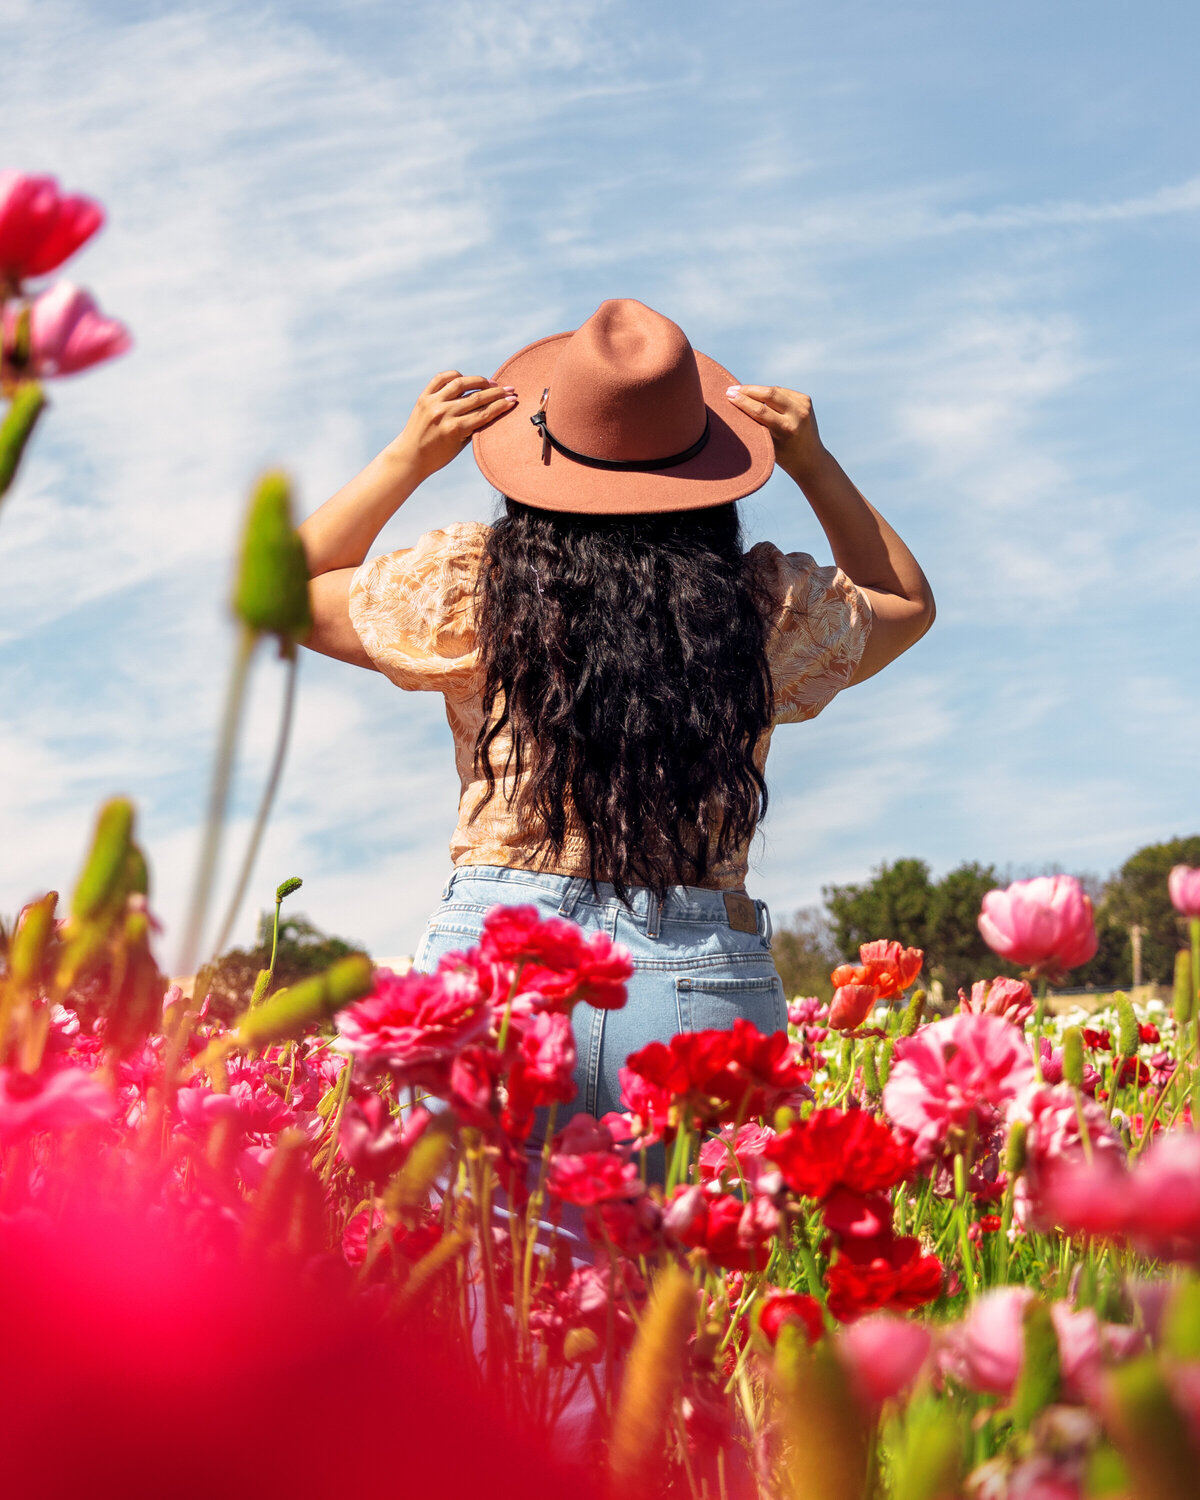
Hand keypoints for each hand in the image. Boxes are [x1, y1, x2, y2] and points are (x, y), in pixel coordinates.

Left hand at [391, 370, 516, 481]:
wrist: (410, 456)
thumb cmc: (438, 456)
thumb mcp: (460, 445)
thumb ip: (474, 427)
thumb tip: (492, 408)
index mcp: (454, 429)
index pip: (485, 413)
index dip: (502, 405)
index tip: (514, 400)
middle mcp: (444, 413)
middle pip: (477, 398)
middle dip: (497, 393)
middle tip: (510, 389)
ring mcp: (433, 403)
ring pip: (461, 384)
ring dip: (479, 381)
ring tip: (491, 383)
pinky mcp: (424, 397)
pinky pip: (441, 378)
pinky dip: (455, 376)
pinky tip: (466, 379)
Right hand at [725, 384, 825, 480]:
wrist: (810, 459)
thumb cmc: (783, 456)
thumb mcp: (768, 444)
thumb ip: (757, 425)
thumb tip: (737, 404)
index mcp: (787, 430)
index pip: (761, 411)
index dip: (743, 401)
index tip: (728, 395)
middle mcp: (798, 415)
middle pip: (769, 394)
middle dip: (748, 390)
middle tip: (731, 389)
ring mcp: (804, 406)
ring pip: (775, 390)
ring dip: (757, 390)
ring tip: (741, 392)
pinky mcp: (806, 400)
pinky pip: (782, 392)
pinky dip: (770, 393)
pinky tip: (759, 395)